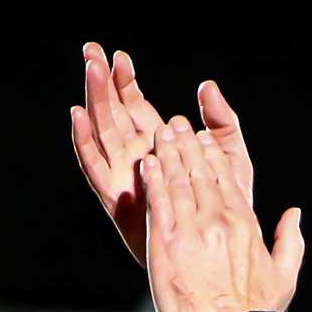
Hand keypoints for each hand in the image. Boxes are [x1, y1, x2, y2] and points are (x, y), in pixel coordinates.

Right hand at [71, 44, 253, 265]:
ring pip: (102, 132)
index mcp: (160, 147)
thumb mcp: (232, 160)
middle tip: (92, 52)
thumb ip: (223, 122)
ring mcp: (125, 177)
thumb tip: (207, 86)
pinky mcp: (117, 198)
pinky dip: (84, 141)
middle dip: (102, 82)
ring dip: (94, 100)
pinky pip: (95, 166)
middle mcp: (137, 158)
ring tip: (89, 71)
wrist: (216, 259)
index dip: (127, 81)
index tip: (119, 55)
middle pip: (113, 113)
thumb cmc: (227, 212)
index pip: (136, 106)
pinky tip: (78, 115)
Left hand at [142, 116, 303, 311]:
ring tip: (159, 135)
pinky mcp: (165, 242)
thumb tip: (294, 213)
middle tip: (175, 125)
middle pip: (199, 172)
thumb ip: (290, 240)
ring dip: (167, 154)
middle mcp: (218, 219)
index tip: (202, 139)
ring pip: (177, 180)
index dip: (211, 155)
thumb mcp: (284, 275)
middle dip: (186, 145)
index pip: (225, 178)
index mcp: (244, 223)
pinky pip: (158, 201)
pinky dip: (152, 180)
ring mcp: (191, 229)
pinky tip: (146, 164)